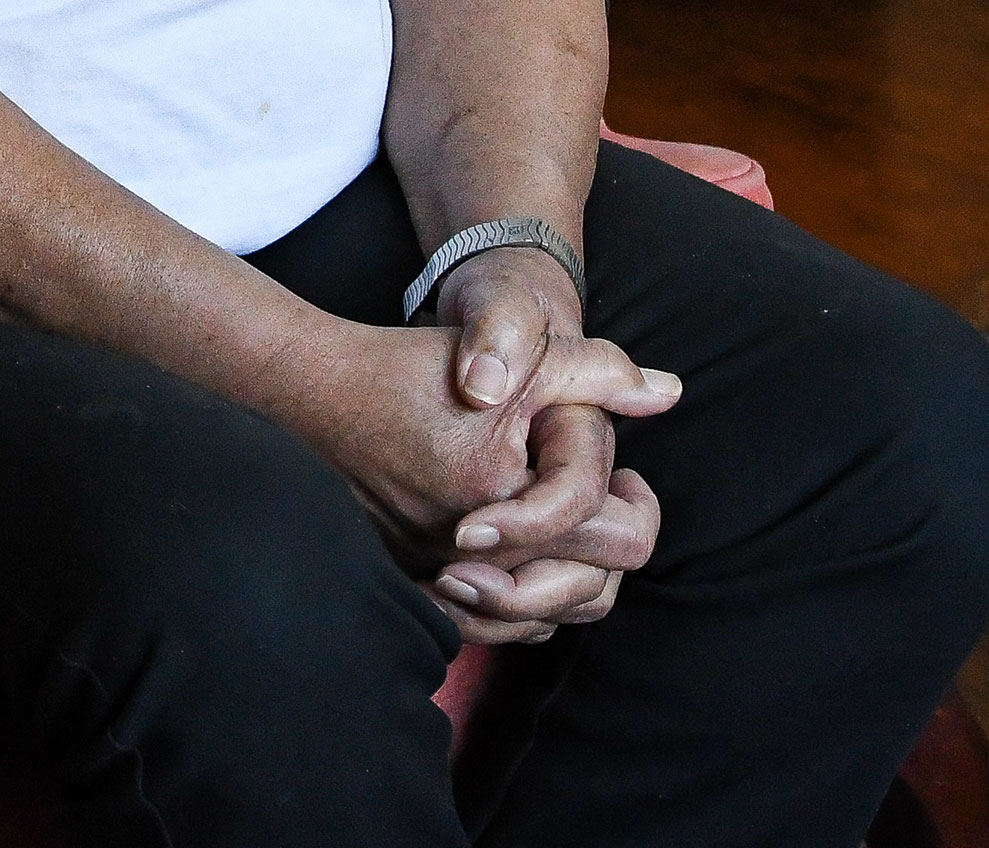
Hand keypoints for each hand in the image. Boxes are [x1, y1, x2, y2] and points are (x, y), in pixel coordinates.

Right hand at [413, 245, 667, 640]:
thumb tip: (669, 392)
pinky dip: (522, 607)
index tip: (629, 480)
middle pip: (589, 592)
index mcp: (509, 501)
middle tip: (612, 505)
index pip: (618, 541)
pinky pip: (490, 629)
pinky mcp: (414, 579)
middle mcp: (473, 553)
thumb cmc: (414, 369)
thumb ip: (596, 371)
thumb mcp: (517, 358)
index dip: (637, 505)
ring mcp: (439, 573)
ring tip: (575, 534)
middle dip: (612, 548)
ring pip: (545, 620)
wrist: (318, 391)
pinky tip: (528, 566)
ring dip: (573, 583)